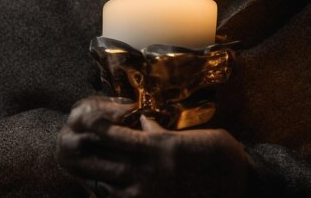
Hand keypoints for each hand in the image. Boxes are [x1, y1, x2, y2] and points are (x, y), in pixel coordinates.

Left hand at [57, 96, 247, 197]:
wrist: (238, 185)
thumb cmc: (219, 155)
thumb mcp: (190, 136)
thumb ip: (162, 131)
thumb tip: (142, 122)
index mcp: (160, 147)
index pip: (121, 136)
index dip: (101, 128)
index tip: (85, 120)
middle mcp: (151, 170)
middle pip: (111, 162)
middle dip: (90, 155)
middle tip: (71, 146)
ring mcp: (152, 192)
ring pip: (113, 186)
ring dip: (96, 177)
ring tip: (79, 170)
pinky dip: (110, 196)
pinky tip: (103, 191)